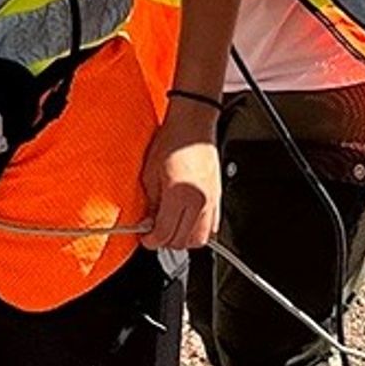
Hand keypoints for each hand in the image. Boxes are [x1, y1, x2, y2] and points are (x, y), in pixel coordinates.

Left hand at [141, 112, 220, 252]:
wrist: (193, 124)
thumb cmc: (172, 141)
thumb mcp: (150, 173)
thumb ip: (150, 203)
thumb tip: (148, 223)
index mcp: (180, 195)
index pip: (165, 233)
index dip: (151, 240)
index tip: (145, 238)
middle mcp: (199, 201)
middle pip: (184, 241)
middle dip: (166, 241)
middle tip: (155, 232)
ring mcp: (212, 200)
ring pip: (200, 238)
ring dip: (184, 238)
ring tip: (171, 228)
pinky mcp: (218, 197)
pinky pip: (212, 226)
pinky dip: (199, 229)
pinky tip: (188, 221)